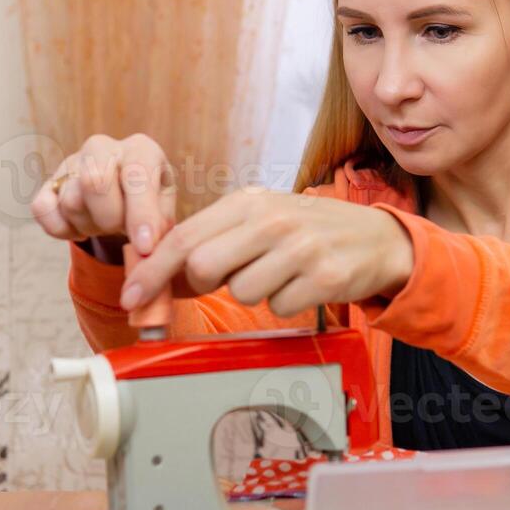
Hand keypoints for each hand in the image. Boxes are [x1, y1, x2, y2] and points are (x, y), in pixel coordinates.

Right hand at [30, 133, 175, 254]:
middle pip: (94, 181)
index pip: (136, 175)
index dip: (140, 214)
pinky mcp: (49, 183)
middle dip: (109, 218)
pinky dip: (60, 228)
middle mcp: (103, 148)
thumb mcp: (164, 210)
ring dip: (90, 225)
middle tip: (121, 228)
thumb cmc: (148, 203)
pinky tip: (81, 228)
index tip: (144, 246)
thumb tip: (145, 247)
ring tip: (105, 223)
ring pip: (70, 201)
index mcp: (140, 149)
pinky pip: (42, 208)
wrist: (121, 196)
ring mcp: (72, 163)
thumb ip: (159, 226)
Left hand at [121, 187, 414, 317]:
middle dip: (205, 283)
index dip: (152, 270)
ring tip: (280, 274)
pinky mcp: (324, 277)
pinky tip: (304, 283)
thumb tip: (160, 274)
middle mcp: (273, 220)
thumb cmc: (309, 231)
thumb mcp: (262, 218)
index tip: (133, 295)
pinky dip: (286, 302)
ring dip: (254, 293)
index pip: (183, 236)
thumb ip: (215, 238)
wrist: (376, 238)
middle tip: (231, 276)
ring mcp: (300, 248)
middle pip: (203, 267)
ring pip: (242, 292)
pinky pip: (279, 307)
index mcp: (249, 202)